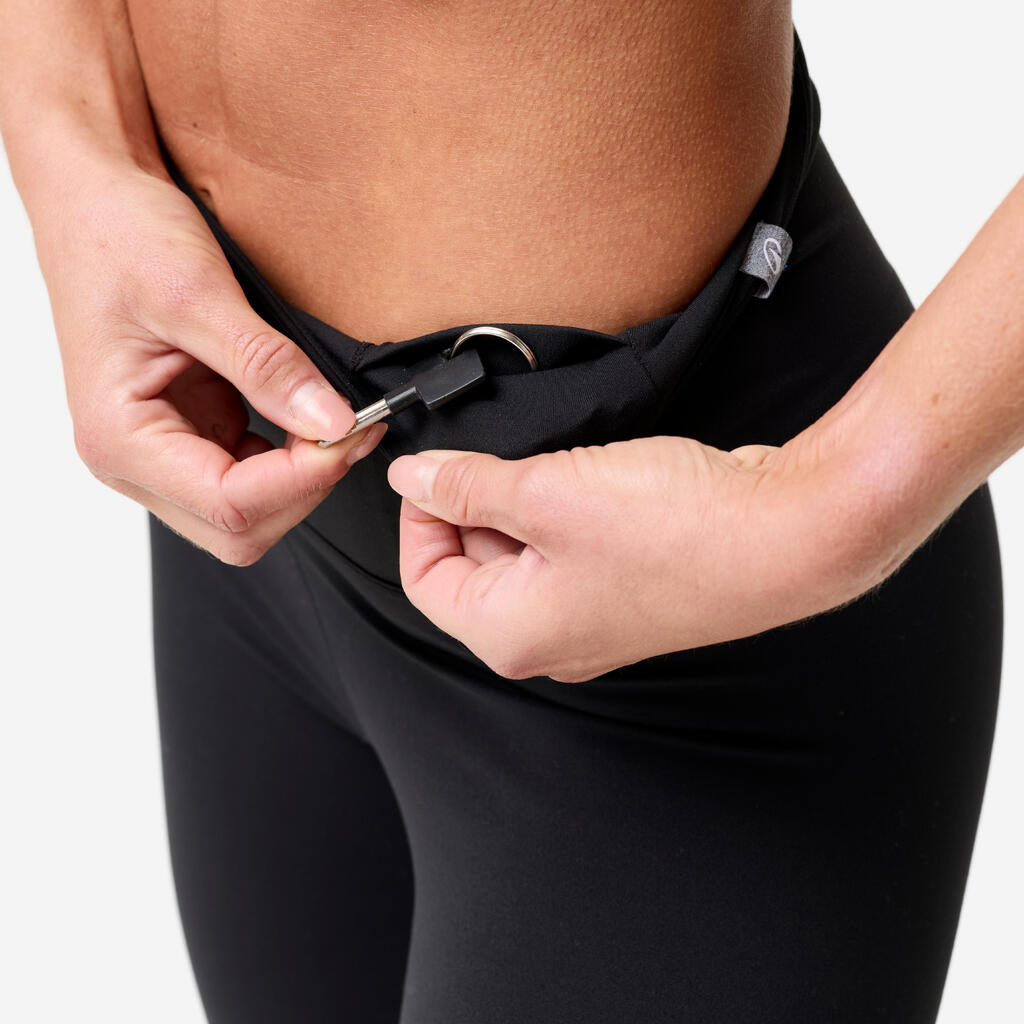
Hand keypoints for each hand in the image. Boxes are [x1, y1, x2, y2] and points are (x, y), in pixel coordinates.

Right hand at [35, 152, 383, 564]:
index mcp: (119, 437)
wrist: (92, 198)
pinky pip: (248, 475)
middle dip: (304, 487)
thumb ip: (266, 365)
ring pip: (247, 513)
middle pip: (239, 527)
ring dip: (300, 478)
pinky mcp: (189, 430)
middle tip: (351, 430)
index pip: (229, 503)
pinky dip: (289, 458)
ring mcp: (161, 450)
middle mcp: (134, 459)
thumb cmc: (114, 234)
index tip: (351, 431)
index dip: (304, 477)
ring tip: (336, 422)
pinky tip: (306, 417)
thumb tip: (330, 421)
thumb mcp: (196, 292)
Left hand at [387, 434, 884, 681]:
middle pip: (473, 566)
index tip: (435, 466)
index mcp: (511, 635)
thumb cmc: (673, 530)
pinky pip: (569, 546)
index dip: (420, 516)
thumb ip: (466, 486)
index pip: (425, 580)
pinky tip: (591, 476)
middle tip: (502, 455)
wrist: (786, 534)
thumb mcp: (544, 493)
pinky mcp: (628, 587)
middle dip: (475, 503)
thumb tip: (412, 478)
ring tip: (556, 465)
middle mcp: (549, 639)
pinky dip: (564, 508)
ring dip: (524, 501)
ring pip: (523, 551)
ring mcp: (592, 615)